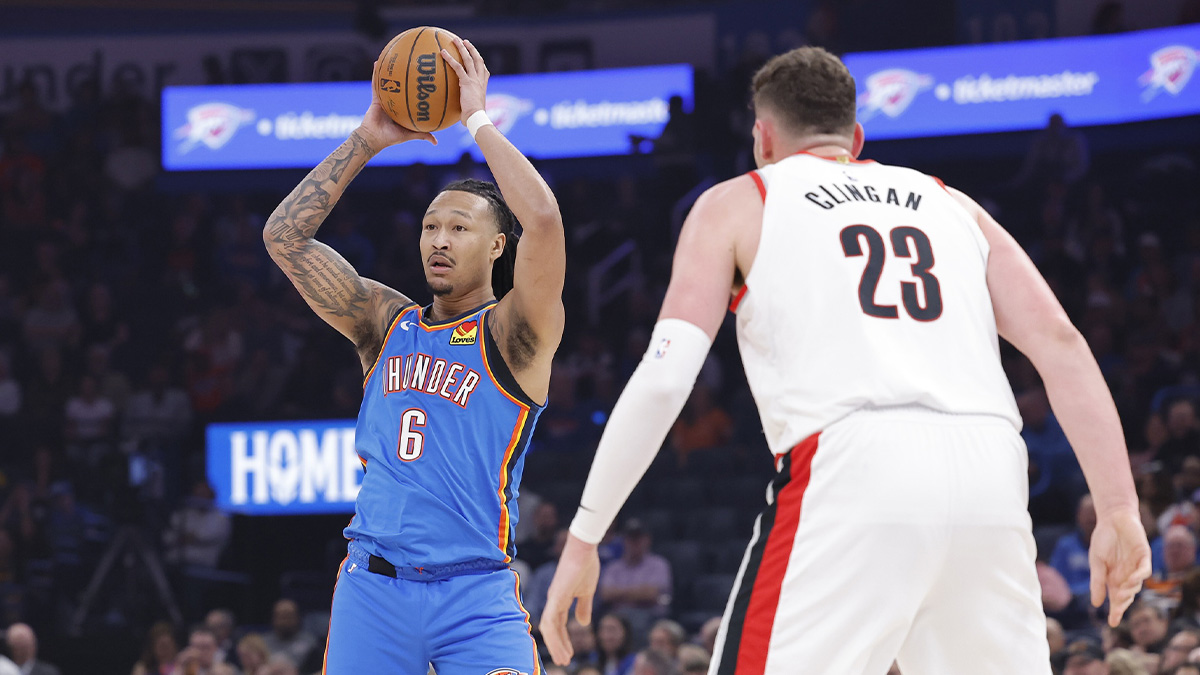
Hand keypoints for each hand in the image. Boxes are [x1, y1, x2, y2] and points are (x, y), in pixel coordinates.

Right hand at [357, 60, 436, 152]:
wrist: (373, 138)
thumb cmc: (391, 138)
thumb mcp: (410, 134)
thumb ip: (422, 135)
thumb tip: (436, 142)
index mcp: (404, 108)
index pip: (413, 96)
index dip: (419, 87)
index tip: (428, 78)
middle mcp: (396, 101)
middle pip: (403, 85)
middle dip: (408, 74)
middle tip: (416, 62)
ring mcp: (385, 98)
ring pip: (389, 81)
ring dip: (391, 69)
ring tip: (396, 55)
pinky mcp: (376, 97)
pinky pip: (375, 83)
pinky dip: (376, 72)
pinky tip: (378, 62)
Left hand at [441, 38, 488, 124]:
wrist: (476, 118)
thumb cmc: (473, 118)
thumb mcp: (471, 109)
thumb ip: (466, 105)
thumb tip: (458, 113)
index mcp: (483, 85)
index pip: (484, 70)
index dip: (479, 62)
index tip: (475, 55)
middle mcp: (480, 80)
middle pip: (477, 59)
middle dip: (471, 49)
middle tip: (464, 41)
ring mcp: (474, 80)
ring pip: (468, 59)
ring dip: (462, 48)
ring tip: (454, 40)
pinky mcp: (466, 82)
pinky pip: (458, 67)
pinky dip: (450, 59)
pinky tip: (442, 53)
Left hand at [538, 534, 599, 665]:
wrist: (584, 549)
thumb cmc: (585, 566)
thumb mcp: (587, 591)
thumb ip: (583, 607)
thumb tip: (583, 624)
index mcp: (560, 599)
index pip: (559, 624)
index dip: (563, 639)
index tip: (569, 653)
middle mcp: (553, 600)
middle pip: (551, 628)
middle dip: (557, 646)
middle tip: (564, 661)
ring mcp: (553, 599)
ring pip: (549, 628)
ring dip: (556, 645)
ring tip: (565, 660)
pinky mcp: (556, 597)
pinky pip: (551, 621)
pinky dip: (554, 636)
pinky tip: (561, 646)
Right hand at [1089, 508, 1151, 626]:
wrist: (1112, 518)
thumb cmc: (1103, 539)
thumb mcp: (1096, 562)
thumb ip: (1097, 581)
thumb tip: (1096, 604)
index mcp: (1113, 578)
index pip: (1116, 599)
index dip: (1115, 611)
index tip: (1112, 623)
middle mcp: (1126, 575)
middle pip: (1127, 596)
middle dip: (1122, 605)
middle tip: (1117, 610)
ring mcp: (1136, 566)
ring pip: (1136, 585)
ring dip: (1129, 591)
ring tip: (1121, 593)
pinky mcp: (1144, 556)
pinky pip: (1144, 570)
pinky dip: (1139, 576)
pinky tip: (1131, 579)